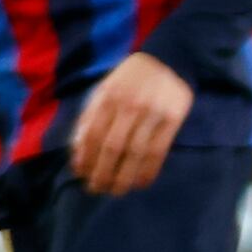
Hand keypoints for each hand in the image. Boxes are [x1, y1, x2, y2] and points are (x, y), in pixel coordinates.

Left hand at [66, 49, 191, 194]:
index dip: (85, 158)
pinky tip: (140, 182)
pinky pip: (159, 151)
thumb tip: (77, 154)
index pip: (92, 134)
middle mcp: (129, 104)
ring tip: (116, 190)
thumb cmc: (128, 80)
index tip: (82, 175)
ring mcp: (153, 112)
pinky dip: (148, 170)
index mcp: (107, 96)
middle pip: (113, 147)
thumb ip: (89, 118)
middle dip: (103, 172)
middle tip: (97, 189)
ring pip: (136, 152)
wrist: (167, 60)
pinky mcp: (173, 119)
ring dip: (124, 176)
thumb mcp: (103, 91)